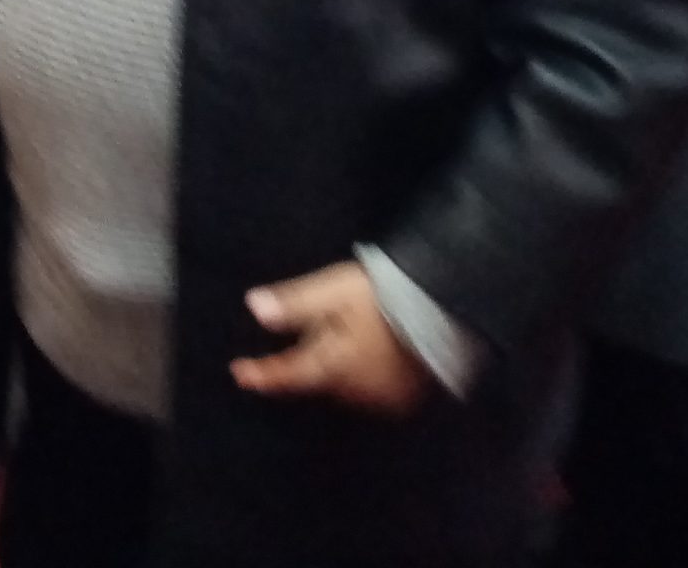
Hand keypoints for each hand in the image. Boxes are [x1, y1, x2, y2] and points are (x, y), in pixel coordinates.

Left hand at [230, 261, 431, 417]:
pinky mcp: (406, 396)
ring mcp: (383, 397)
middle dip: (309, 360)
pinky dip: (364, 371)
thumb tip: (254, 307)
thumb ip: (296, 302)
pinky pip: (372, 388)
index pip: (289, 374)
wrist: (447, 309)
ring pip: (345, 384)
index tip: (240, 373)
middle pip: (319, 378)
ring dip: (338, 364)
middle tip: (307, 334)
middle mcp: (355, 390)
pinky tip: (371, 348)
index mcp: (334, 366)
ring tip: (345, 334)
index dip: (263, 374)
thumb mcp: (336, 291)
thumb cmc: (387, 297)